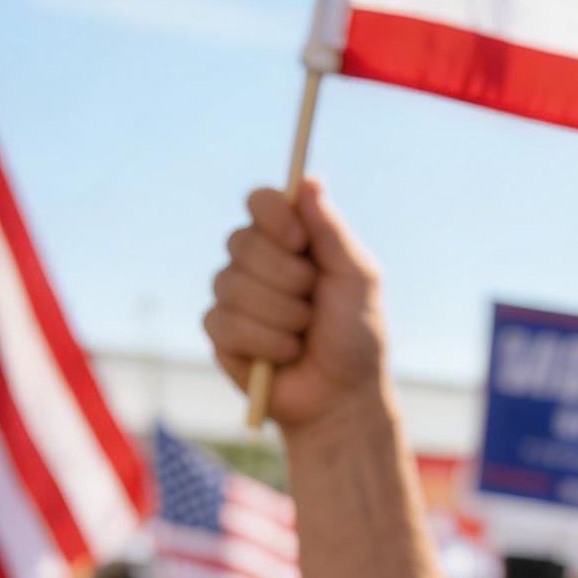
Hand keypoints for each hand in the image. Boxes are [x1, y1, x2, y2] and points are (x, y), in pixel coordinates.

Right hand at [204, 180, 387, 432]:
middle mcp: (255, 261)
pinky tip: (284, 355)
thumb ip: (333, 232)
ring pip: (234, 285)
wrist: (343, 396)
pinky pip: (226, 322)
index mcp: (289, 240)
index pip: (260, 201)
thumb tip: (309, 181)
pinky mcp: (220, 332)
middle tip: (314, 304)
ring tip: (304, 334)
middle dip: (289, 279)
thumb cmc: (356, 336)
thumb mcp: (358, 280)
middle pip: (243, 241)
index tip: (299, 240)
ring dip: (283, 316)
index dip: (273, 215)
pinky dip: (266, 342)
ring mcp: (233, 295)